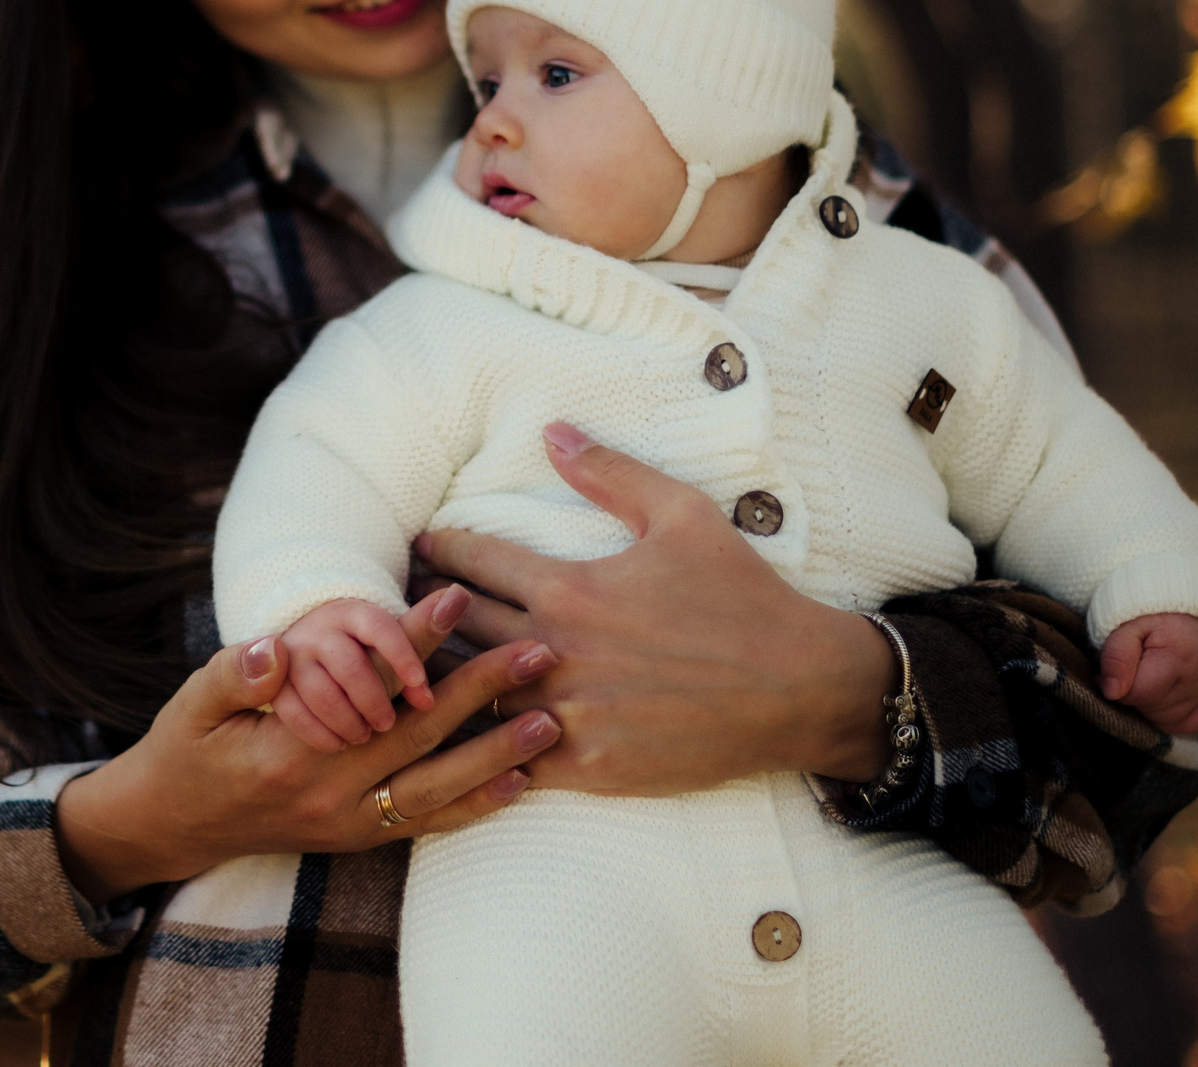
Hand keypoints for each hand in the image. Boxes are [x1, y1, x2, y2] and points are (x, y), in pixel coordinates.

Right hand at [54, 585, 562, 902]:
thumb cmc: (186, 750)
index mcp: (289, 750)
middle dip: (483, 690)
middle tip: (540, 650)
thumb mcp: (191, 704)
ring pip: (437, 788)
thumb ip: (233, 674)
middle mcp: (328, 793)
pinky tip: (521, 783)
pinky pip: (426, 823)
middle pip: (420, 736)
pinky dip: (476, 805)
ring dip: (499, 753)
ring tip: (551, 719)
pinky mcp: (358, 838)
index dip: (415, 640)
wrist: (172, 825)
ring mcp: (347, 823)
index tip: (459, 598)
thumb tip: (273, 646)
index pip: (367, 687)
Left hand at [411, 422, 896, 794]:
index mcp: (570, 588)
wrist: (800, 688)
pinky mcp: (588, 768)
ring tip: (415, 667)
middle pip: (457, 627)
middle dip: (424, 609)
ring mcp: (570, 714)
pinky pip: (510, 758)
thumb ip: (609, 472)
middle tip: (397, 601)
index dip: (439, 549)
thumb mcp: (682, 515)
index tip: (421, 545)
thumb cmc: (742, 596)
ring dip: (444, 678)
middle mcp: (557, 651)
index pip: (472, 561)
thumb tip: (552, 429)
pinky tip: (465, 734)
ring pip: (473, 697)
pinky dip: (483, 743)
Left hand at [1098, 612, 1197, 734]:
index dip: (1115, 684)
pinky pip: (1183, 725)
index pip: (1137, 694)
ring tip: (1144, 678)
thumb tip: (1111, 692)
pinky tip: (1158, 696)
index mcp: (1178, 658)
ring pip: (1163, 720)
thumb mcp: (1128, 624)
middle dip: (1131, 694)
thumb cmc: (1153, 616)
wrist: (1192, 613)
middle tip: (1130, 670)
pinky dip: (1165, 717)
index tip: (1109, 670)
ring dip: (1146, 706)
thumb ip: (1116, 655)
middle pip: (1149, 709)